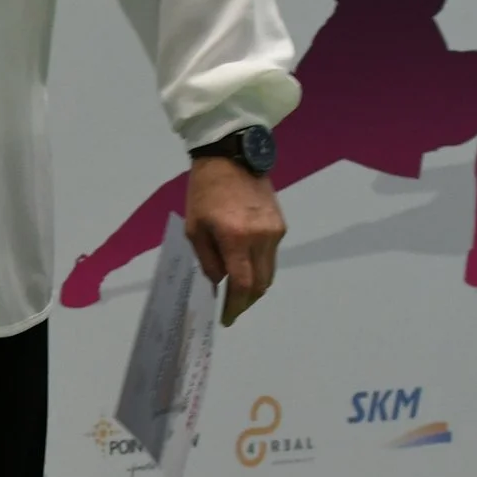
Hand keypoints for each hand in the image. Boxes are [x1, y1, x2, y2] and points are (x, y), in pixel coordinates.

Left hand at [185, 155, 284, 325]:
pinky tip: (246, 269)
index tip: (226, 319)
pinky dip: (260, 268)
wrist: (232, 158)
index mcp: (236, 238)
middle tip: (232, 310)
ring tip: (238, 294)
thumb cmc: (204, 192)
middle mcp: (261, 237)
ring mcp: (276, 232)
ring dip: (255, 287)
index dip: (236, 306)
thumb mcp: (194, 227)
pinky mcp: (281, 225)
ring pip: (270, 272)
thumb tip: (218, 284)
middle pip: (261, 284)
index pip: (243, 284)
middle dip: (246, 302)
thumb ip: (207, 259)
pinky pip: (272, 256)